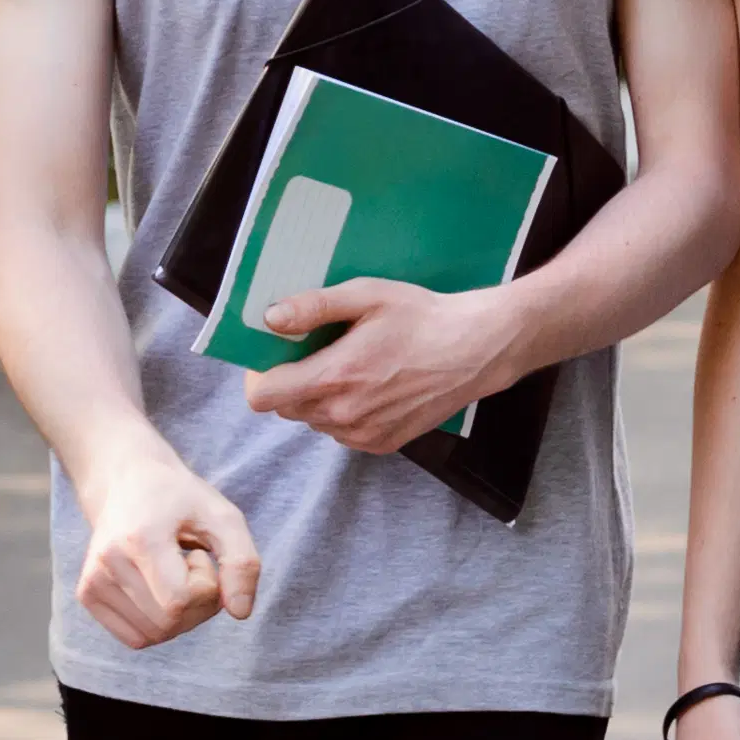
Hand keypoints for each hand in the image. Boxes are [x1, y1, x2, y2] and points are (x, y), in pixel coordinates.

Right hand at [71, 443, 258, 645]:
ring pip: (153, 635)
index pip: (180, 601)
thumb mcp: (224, 518)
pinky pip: (135, 637)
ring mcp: (91, 582)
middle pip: (168, 623)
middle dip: (198, 603)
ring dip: (180, 613)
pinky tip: (158, 588)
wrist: (127, 483)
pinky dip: (159, 623)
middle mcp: (106, 564)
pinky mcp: (87, 595)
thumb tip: (241, 614)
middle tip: (191, 564)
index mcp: (139, 540)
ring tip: (173, 572)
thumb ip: (243, 563)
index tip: (201, 555)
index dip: (207, 587)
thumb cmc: (182, 501)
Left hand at [237, 276, 521, 451]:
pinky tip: (375, 388)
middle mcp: (344, 415)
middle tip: (320, 355)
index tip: (275, 358)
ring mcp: (364, 433)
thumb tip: (269, 318)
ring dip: (320, 399)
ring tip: (354, 370)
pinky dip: (346, 413)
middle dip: (292, 383)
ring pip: (314, 420)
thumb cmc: (424, 317)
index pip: (261, 397)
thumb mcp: (368, 296)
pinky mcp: (383, 443)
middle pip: (286, 408)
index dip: (259, 376)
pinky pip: (343, 432)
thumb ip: (314, 307)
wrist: (480, 348)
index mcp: (334, 378)